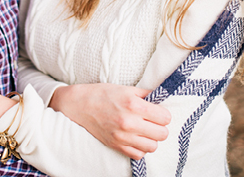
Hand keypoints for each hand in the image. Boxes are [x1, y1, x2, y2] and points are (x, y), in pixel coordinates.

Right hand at [49, 83, 170, 158]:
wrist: (78, 105)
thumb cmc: (102, 94)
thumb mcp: (125, 88)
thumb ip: (145, 94)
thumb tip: (162, 100)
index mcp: (133, 104)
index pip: (165, 117)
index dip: (162, 114)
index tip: (156, 112)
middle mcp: (129, 122)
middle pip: (162, 134)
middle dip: (159, 127)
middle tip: (150, 121)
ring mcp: (123, 136)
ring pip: (153, 146)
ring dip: (150, 139)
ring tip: (143, 131)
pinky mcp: (116, 145)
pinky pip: (139, 154)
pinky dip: (140, 148)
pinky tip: (134, 139)